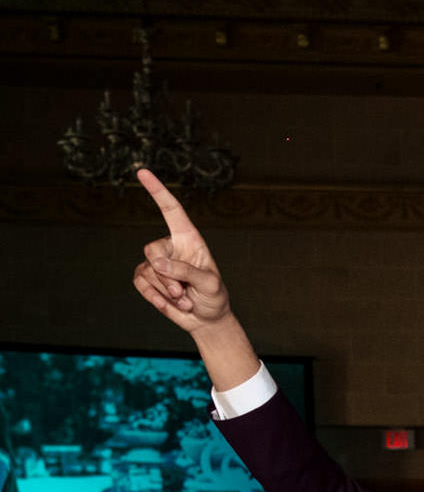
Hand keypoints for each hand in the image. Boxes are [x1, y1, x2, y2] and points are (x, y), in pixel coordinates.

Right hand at [132, 170, 233, 335]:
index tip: (142, 172)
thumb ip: (187, 272)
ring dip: (166, 291)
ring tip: (184, 299)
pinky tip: (170, 304)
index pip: (171, 211)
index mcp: (189, 239)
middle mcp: (171, 247)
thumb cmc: (214, 297)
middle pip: (152, 250)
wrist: (206, 319)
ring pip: (147, 271)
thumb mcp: (210, 285)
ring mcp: (156, 262)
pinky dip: (155, 297)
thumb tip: (158, 263)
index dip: (158, 191)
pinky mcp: (146, 278)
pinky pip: (140, 283)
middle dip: (167, 276)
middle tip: (184, 292)